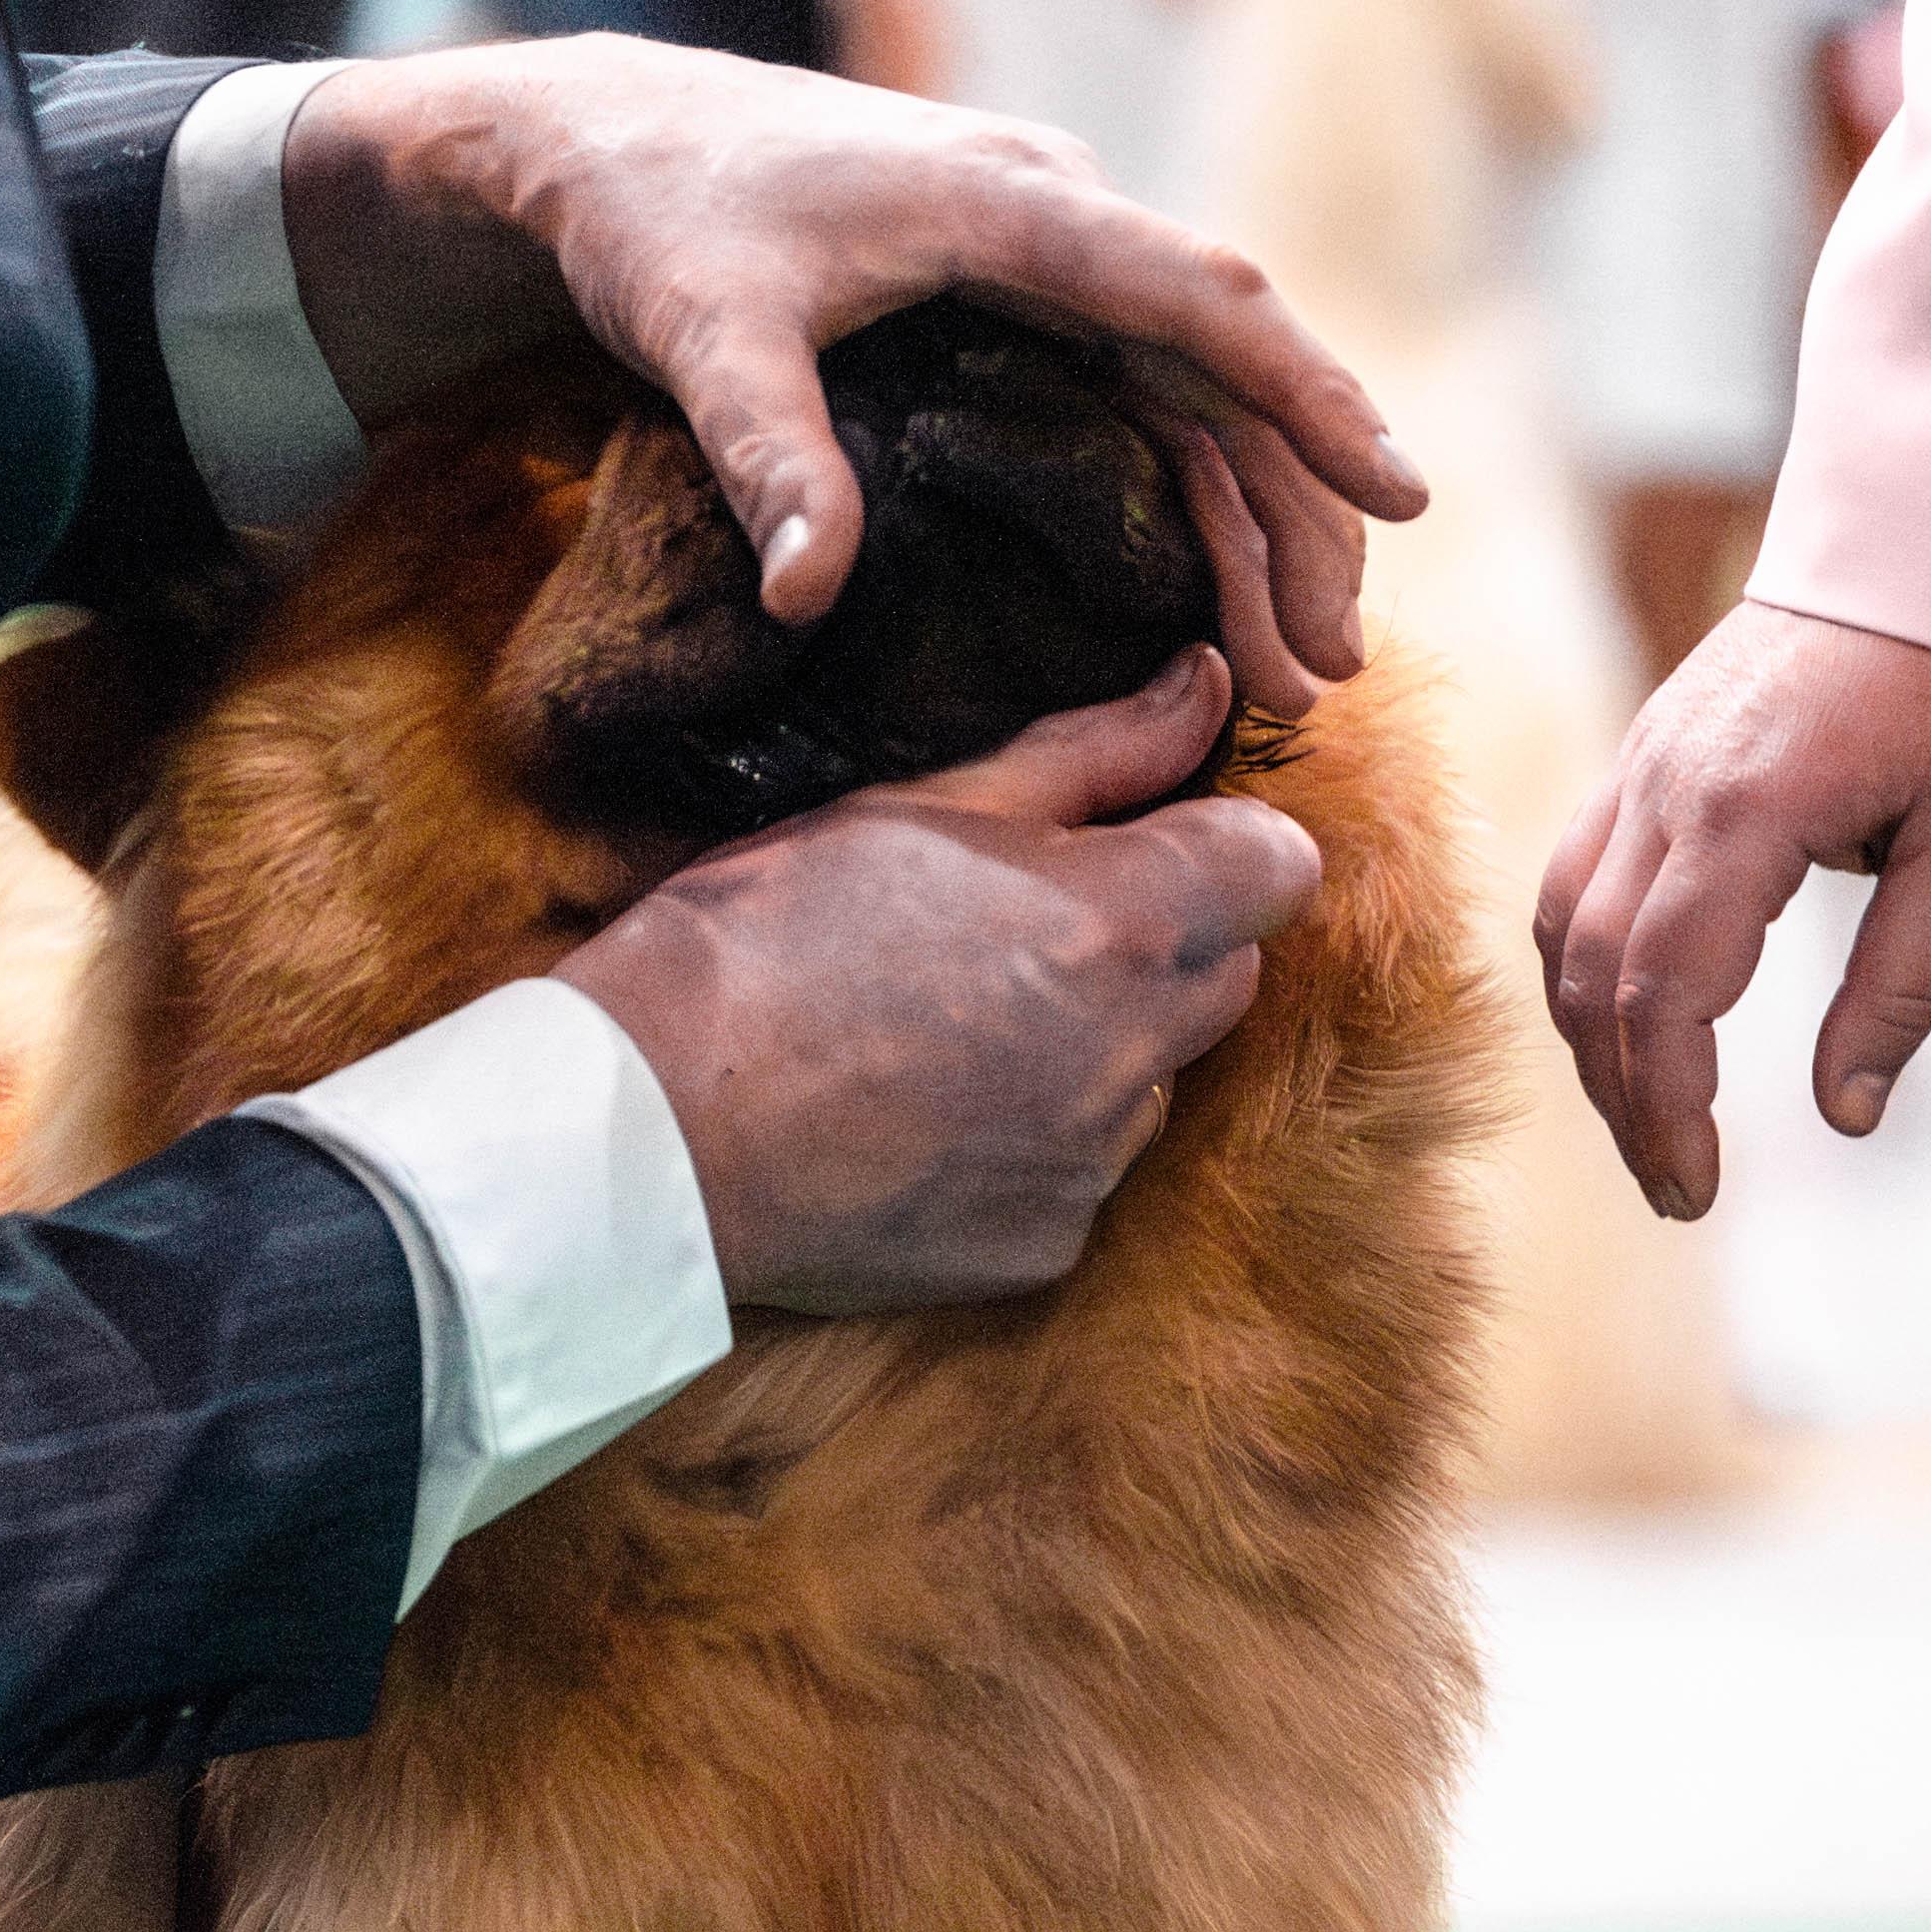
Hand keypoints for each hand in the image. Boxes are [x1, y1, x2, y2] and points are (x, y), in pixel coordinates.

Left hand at [275, 34, 1419, 706]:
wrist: (601, 146)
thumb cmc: (651, 221)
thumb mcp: (699, 334)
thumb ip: (765, 456)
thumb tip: (806, 596)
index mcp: (1012, 201)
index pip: (1200, 297)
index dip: (1309, 394)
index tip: (1399, 489)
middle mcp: (1058, 215)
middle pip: (1227, 364)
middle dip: (1297, 513)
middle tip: (1333, 667)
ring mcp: (1047, 254)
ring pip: (1197, 390)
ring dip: (1256, 521)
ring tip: (1300, 668)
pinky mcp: (1021, 295)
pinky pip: (1144, 393)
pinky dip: (1194, 491)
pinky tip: (1221, 597)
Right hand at [557, 649, 1318, 1311]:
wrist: (649, 1131)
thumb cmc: (761, 938)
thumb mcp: (918, 807)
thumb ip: (1091, 752)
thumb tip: (1208, 683)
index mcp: (1117, 920)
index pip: (1281, 866)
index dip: (1220, 845)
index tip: (1146, 844)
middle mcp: (1131, 1052)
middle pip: (1223, 975)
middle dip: (1155, 942)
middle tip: (1013, 929)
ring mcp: (1091, 1164)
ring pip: (1151, 1079)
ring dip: (1092, 1047)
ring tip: (943, 1029)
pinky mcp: (1044, 1248)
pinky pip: (1080, 1176)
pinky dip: (1028, 1145)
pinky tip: (919, 1117)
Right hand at [1535, 599, 1930, 1220]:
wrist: (1924, 544)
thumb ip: (1905, 984)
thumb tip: (1846, 1116)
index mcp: (1744, 808)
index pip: (1663, 990)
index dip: (1667, 1105)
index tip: (1698, 1187)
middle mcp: (1663, 786)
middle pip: (1596, 975)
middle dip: (1626, 1098)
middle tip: (1680, 1189)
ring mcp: (1638, 764)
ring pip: (1563, 928)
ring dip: (1593, 1039)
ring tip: (1650, 1122)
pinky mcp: (1640, 755)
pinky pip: (1573, 877)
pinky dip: (1585, 966)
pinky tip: (1629, 1020)